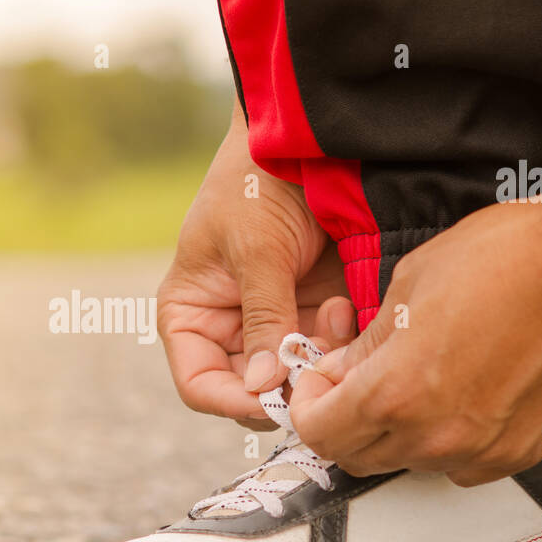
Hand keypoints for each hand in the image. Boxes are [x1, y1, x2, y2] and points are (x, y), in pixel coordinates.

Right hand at [157, 107, 356, 427]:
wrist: (311, 140)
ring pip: (296, 377)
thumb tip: (262, 389)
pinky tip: (348, 307)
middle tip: (316, 367)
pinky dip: (341, 345)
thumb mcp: (255, 249)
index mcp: (192, 315)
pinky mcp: (318, 314)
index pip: (201, 385)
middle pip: (252, 390)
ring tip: (336, 313)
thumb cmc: (260, 182)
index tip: (273, 400)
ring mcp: (277, 323)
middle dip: (285, 382)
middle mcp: (231, 327)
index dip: (233, 401)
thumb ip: (262, 319)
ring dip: (319, 360)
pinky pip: (329, 354)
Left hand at [288, 200, 541, 484]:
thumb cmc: (505, 258)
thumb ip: (364, 346)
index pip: (319, 434)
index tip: (317, 384)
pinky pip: (461, 464)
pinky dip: (444, 439)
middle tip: (353, 382)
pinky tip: (456, 393)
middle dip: (343, 422)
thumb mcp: (408, 287)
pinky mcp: (522, 453)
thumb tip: (335, 374)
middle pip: (358, 457)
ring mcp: (483, 451)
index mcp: (396, 393)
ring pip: (409, 463)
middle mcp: (436, 436)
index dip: (308, 408)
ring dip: (394, 432)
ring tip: (411, 380)